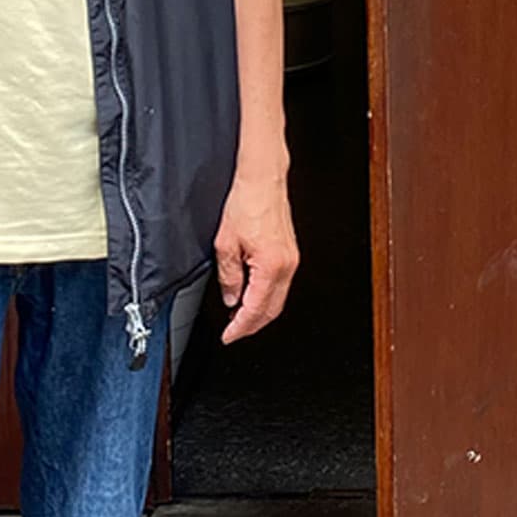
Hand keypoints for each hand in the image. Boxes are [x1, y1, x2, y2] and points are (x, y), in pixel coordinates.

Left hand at [213, 172, 297, 342]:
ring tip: (239, 317)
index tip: (228, 336)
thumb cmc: (247, 203)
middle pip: (272, 310)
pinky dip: (265, 296)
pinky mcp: (290, 253)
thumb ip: (228, 277)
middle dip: (252, 325)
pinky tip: (251, 295)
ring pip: (278, 299)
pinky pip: (280, 285)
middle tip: (233, 332)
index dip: (240, 328)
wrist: (262, 180)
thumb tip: (231, 298)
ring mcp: (291, 260)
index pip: (255, 309)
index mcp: (271, 266)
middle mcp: (287, 265)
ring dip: (259, 312)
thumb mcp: (225, 244)